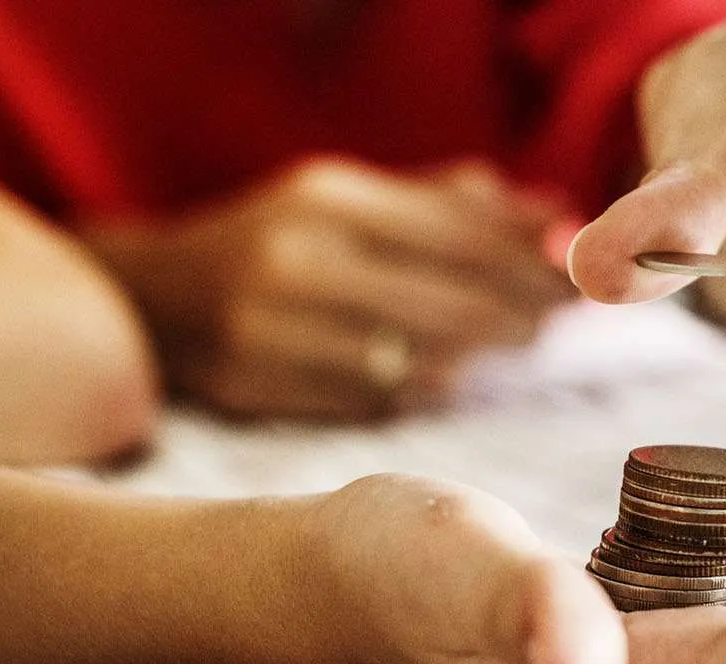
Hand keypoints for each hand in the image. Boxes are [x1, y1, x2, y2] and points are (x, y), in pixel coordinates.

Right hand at [87, 158, 575, 420]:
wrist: (154, 297)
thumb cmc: (276, 240)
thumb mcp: (348, 199)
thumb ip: (449, 204)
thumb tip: (553, 216)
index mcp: (325, 200)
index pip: (456, 235)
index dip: (525, 263)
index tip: (571, 278)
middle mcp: (295, 261)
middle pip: (445, 303)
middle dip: (515, 314)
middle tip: (553, 321)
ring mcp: (270, 332)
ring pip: (413, 362)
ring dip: (475, 359)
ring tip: (507, 347)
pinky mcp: (256, 388)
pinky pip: (370, 401)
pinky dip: (420, 390)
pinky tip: (445, 377)